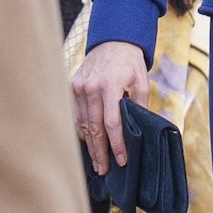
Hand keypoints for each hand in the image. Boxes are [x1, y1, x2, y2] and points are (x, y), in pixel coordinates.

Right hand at [70, 40, 149, 174]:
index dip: (116, 143)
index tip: (121, 159)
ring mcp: (77, 88)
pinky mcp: (71, 88)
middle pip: (94, 128)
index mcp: (110, 86)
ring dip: (90, 145)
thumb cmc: (130, 63)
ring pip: (82, 124)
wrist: (112, 42)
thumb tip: (137, 129)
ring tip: (97, 163)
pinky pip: (76, 116)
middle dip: (100, 151)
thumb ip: (138, 105)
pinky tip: (88, 144)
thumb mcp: (141, 81)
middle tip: (105, 170)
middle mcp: (90, 88)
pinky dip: (82, 131)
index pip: (112, 123)